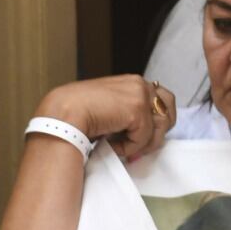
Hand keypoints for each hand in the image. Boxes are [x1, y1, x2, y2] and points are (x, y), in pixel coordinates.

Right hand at [35, 75, 175, 160]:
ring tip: (120, 147)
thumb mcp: (109, 109)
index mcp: (133, 82)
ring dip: (142, 144)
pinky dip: (130, 147)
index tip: (145, 138)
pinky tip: (111, 144)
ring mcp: (140, 94)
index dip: (157, 121)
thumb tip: (144, 139)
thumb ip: (128, 114)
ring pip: (160, 128)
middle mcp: (140, 84)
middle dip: (158, 132)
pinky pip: (144, 138)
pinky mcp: (138, 109)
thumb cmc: (78, 115)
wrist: (62, 115)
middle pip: (168, 112)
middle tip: (138, 147)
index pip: (162, 99)